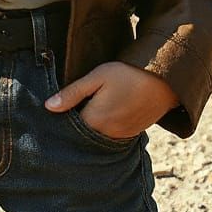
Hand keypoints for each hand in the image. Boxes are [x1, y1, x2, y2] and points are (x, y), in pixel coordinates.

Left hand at [44, 61, 179, 139]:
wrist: (163, 80)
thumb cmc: (127, 74)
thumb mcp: (97, 77)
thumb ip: (72, 93)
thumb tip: (48, 107)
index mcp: (95, 120)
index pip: (70, 128)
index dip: (62, 120)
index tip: (56, 112)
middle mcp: (108, 134)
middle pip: (83, 136)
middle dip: (76, 126)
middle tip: (71, 111)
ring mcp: (122, 136)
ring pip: (98, 137)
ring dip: (91, 128)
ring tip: (89, 110)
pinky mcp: (132, 134)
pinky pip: (112, 136)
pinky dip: (105, 129)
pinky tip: (105, 114)